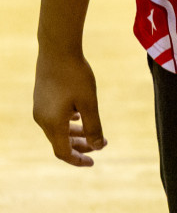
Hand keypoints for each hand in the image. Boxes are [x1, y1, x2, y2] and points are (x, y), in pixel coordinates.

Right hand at [34, 49, 105, 166]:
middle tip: (100, 146)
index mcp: (53, 124)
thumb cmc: (76, 75)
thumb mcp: (89, 102)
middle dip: (80, 147)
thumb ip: (93, 126)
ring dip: (75, 134)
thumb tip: (98, 147)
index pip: (63, 152)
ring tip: (94, 133)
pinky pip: (54, 118)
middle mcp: (42, 119)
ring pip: (57, 129)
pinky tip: (79, 117)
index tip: (93, 162)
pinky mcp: (41, 99)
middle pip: (60, 142)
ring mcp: (40, 109)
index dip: (78, 160)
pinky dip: (68, 123)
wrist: (57, 50)